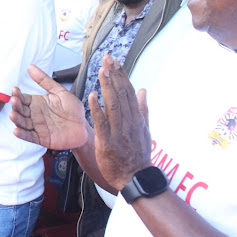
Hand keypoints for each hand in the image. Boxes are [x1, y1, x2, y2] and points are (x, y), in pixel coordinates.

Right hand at [9, 65, 88, 149]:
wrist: (84, 127)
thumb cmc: (73, 109)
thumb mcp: (60, 92)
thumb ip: (45, 80)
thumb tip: (30, 66)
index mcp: (37, 103)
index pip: (23, 98)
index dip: (18, 94)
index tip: (15, 90)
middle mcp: (34, 115)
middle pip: (20, 110)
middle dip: (16, 106)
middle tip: (14, 101)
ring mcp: (37, 127)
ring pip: (22, 123)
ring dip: (16, 120)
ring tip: (12, 115)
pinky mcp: (41, 139)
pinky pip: (29, 136)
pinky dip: (22, 134)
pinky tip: (16, 131)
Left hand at [89, 55, 150, 190]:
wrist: (136, 178)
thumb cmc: (138, 154)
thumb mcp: (145, 130)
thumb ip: (143, 109)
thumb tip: (144, 90)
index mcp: (136, 118)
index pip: (128, 91)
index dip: (121, 75)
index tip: (114, 61)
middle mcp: (129, 122)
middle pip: (121, 94)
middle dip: (114, 75)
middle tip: (107, 58)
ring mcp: (119, 132)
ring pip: (113, 105)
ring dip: (107, 87)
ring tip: (102, 71)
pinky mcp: (107, 142)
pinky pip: (102, 123)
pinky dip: (97, 109)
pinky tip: (92, 96)